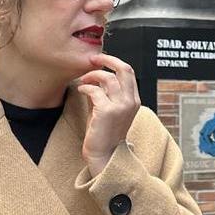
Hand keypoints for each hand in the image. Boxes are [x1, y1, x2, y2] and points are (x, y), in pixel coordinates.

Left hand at [76, 53, 140, 176]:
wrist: (103, 155)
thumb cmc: (103, 132)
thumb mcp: (108, 108)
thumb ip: (105, 92)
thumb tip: (95, 75)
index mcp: (134, 100)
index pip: (128, 72)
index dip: (113, 61)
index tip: (99, 60)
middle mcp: (131, 102)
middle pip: (124, 69)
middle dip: (107, 59)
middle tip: (93, 59)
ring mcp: (121, 106)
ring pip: (108, 77)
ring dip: (92, 75)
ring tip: (83, 80)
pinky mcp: (107, 112)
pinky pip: (95, 90)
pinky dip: (85, 87)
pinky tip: (80, 90)